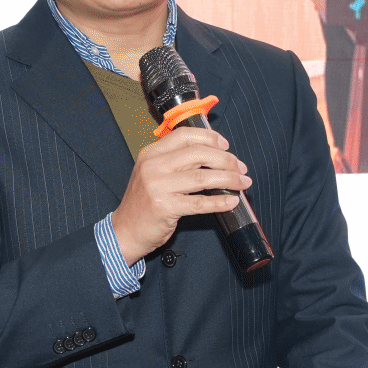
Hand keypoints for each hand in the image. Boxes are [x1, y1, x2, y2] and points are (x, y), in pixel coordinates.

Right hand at [111, 128, 252, 262]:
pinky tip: (231, 201)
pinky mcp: (165, 207)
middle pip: (198, 154)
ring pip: (203, 177)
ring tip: (242, 183)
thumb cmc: (143, 204)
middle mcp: (153, 167)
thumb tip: (212, 155)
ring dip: (228, 179)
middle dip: (226, 159)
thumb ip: (176, 162)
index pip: (184, 136)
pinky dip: (219, 201)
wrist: (124, 231)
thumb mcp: (153, 174)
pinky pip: (200, 202)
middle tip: (240, 168)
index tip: (226, 145)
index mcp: (151, 154)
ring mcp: (158, 187)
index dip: (209, 138)